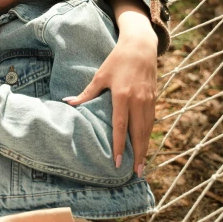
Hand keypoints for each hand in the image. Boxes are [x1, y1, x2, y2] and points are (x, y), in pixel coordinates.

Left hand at [65, 32, 156, 176]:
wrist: (140, 47)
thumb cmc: (116, 61)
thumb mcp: (100, 76)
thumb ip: (86, 93)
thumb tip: (68, 103)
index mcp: (122, 96)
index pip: (121, 127)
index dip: (119, 146)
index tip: (118, 162)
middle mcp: (138, 101)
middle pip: (138, 133)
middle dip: (138, 155)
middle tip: (136, 173)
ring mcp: (148, 101)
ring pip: (147, 130)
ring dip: (145, 148)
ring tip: (142, 166)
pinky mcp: (154, 99)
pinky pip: (151, 122)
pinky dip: (148, 136)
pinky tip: (145, 146)